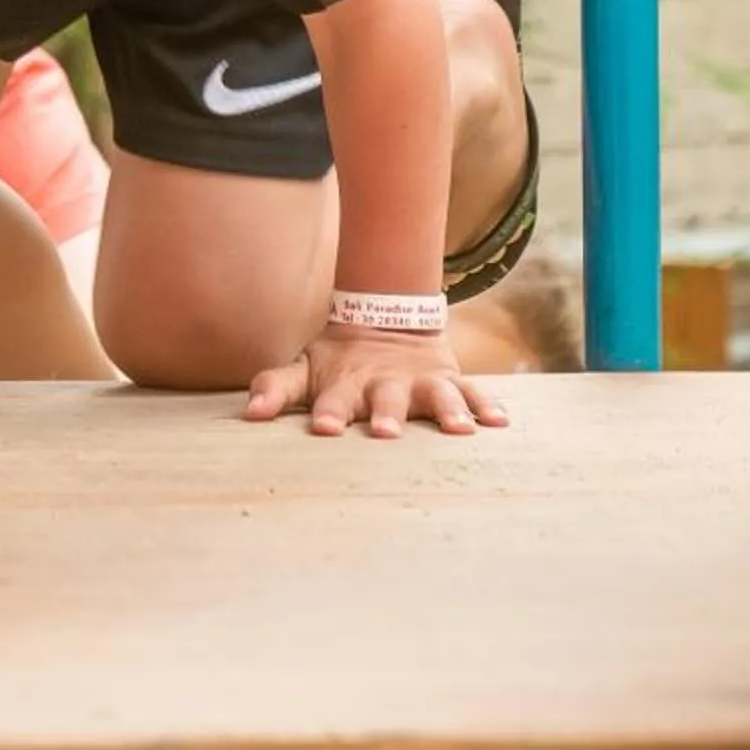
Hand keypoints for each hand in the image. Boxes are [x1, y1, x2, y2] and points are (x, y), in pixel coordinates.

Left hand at [243, 323, 509, 439]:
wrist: (387, 317)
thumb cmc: (339, 361)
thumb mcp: (306, 368)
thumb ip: (277, 387)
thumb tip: (249, 414)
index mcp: (347, 385)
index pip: (334, 400)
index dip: (329, 412)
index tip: (324, 427)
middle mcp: (386, 384)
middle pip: (387, 400)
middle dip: (387, 415)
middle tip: (387, 432)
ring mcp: (421, 382)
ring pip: (437, 396)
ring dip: (447, 411)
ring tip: (459, 430)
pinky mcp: (450, 380)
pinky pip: (472, 392)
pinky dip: (486, 405)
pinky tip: (500, 421)